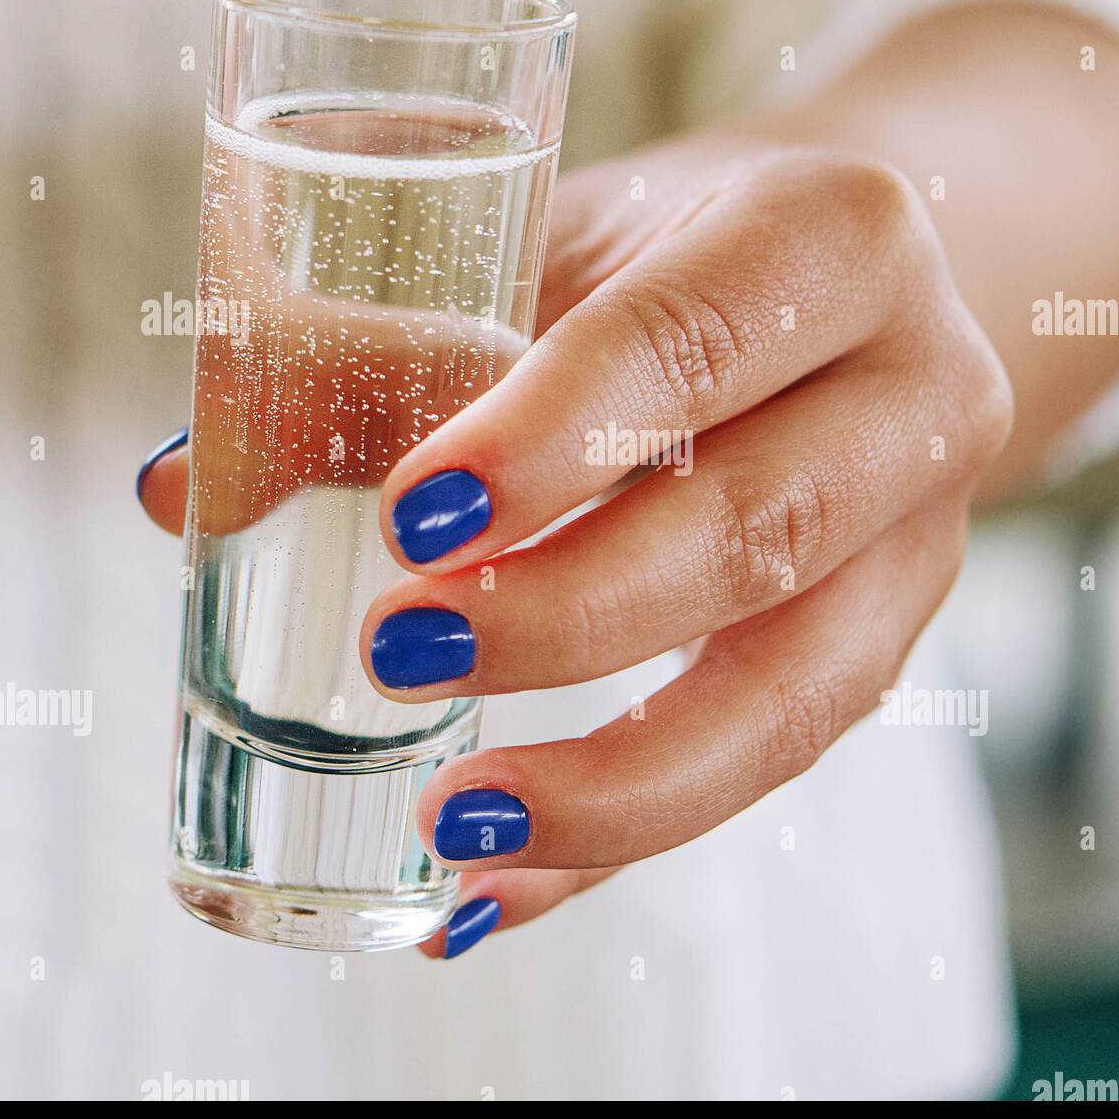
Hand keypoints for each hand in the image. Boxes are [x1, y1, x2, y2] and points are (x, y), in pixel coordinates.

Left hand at [139, 141, 1012, 957]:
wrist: (842, 293)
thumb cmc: (676, 250)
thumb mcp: (554, 241)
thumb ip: (392, 343)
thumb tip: (190, 491)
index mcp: (837, 236)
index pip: (693, 343)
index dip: (554, 440)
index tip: (407, 521)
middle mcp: (920, 386)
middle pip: (758, 531)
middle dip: (570, 618)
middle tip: (396, 655)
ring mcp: (927, 531)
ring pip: (795, 690)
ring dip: (617, 777)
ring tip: (456, 822)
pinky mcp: (892, 636)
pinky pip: (772, 760)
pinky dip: (628, 833)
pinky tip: (505, 882)